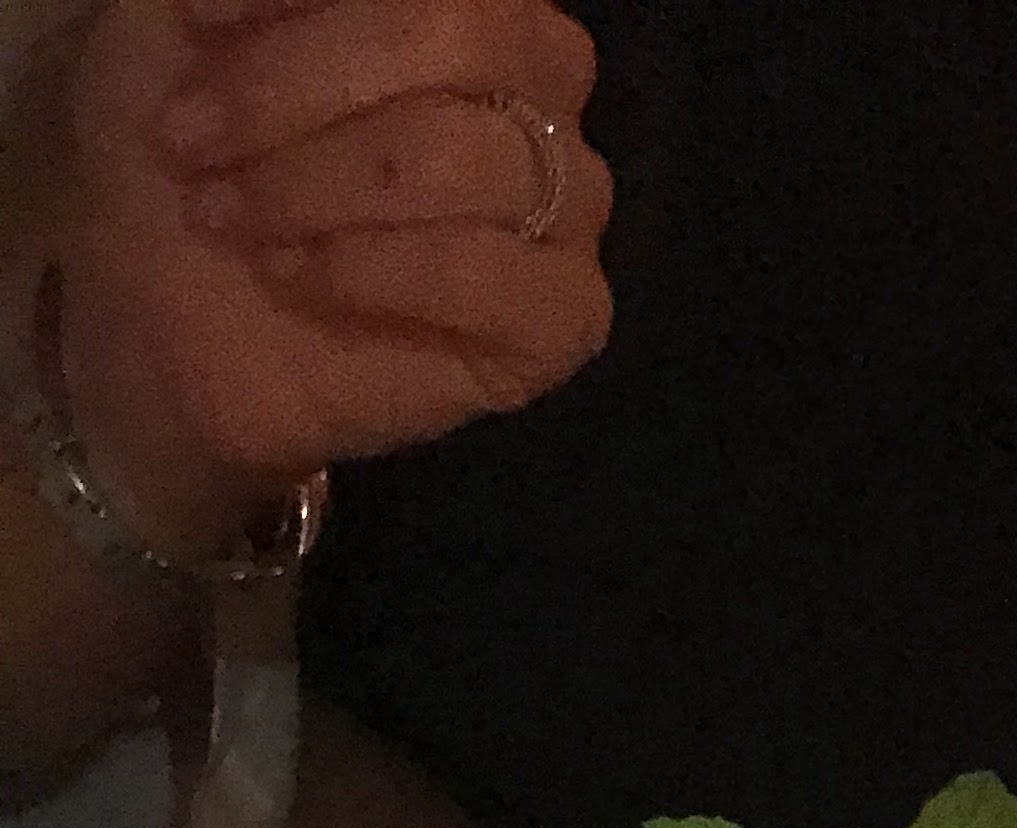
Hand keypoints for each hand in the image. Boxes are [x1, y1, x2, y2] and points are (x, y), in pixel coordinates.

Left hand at [47, 0, 612, 556]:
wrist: (164, 312)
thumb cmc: (192, 149)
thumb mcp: (196, 17)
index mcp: (473, 3)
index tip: (198, 20)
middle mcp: (539, 83)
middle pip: (472, 34)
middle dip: (304, 82)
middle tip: (196, 136)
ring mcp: (564, 204)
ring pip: (474, 157)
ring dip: (316, 183)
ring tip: (230, 217)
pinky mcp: (562, 320)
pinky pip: (491, 275)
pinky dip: (371, 271)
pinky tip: (296, 275)